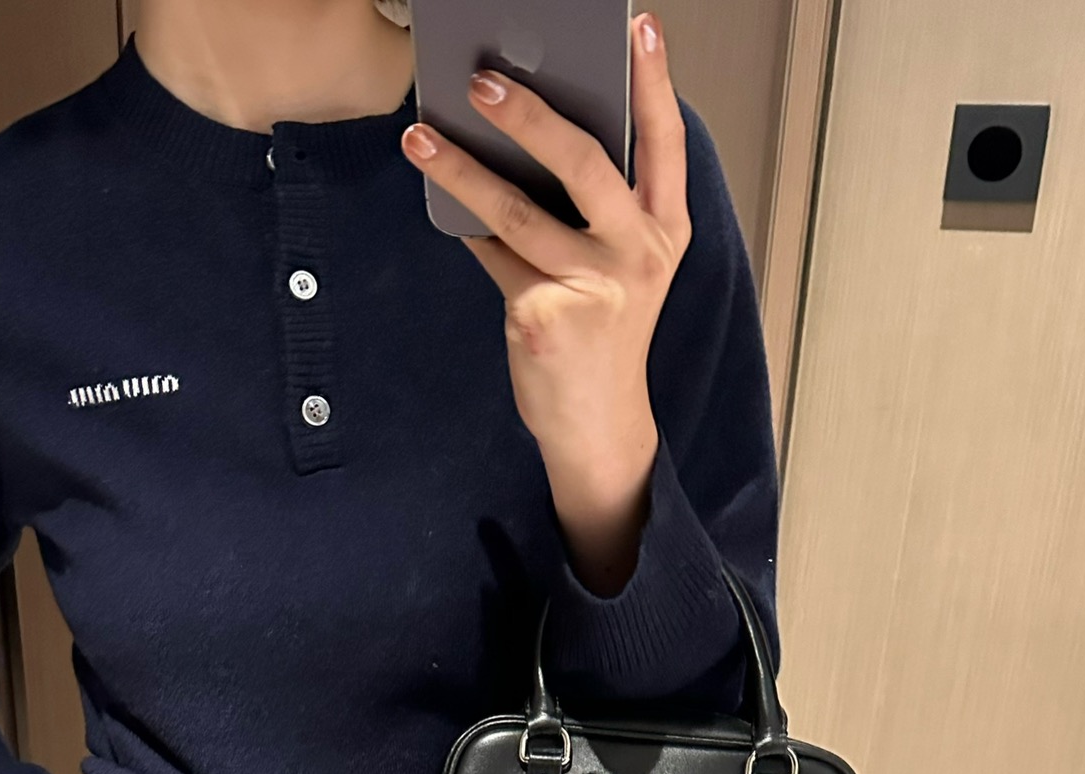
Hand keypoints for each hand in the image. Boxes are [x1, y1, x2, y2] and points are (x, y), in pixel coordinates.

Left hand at [400, 12, 689, 596]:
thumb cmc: (604, 333)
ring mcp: (591, 287)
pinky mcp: (543, 317)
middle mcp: (637, 253)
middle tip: (484, 81)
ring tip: (419, 137)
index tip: (638, 26)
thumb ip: (597, 209)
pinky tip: (442, 206)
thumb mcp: (622, 267)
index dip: (653, 82)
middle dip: (531, 115)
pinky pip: (492, 257)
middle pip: (584, 164)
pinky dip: (466, 231)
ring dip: (462, 170)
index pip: (665, 142)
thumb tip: (528, 133)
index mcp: (664, 230)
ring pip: (517, 211)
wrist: (596, 424)